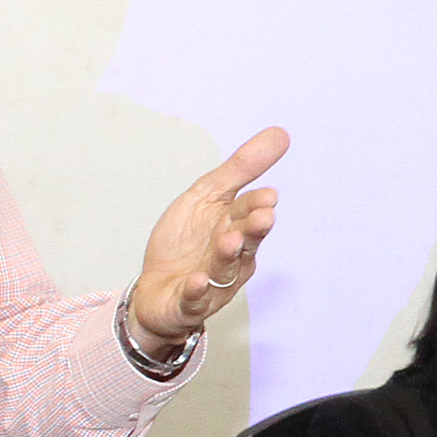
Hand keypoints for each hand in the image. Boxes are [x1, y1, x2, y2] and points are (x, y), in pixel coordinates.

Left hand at [124, 126, 286, 355]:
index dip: (256, 206)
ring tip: (228, 241)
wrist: (156, 290)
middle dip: (252, 230)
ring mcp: (212, 282)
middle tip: (262, 216)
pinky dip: (196, 291)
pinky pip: (194, 299)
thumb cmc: (186, 242)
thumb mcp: (207, 196)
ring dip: (227, 255)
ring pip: (223, 269)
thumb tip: (280, 134)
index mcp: (234, 228)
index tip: (268, 196)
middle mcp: (230, 257)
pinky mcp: (188, 303)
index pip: (248, 214)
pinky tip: (196, 281)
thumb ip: (241, 168)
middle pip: (244, 242)